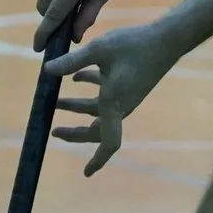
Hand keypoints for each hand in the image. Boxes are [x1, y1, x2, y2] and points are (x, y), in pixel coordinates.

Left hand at [44, 22, 184, 173]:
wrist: (166, 39)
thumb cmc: (135, 45)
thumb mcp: (99, 50)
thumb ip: (71, 62)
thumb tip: (46, 72)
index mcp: (114, 104)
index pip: (108, 142)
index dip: (98, 160)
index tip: (86, 173)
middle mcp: (120, 105)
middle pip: (96, 129)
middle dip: (75, 132)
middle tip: (54, 131)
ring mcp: (124, 95)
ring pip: (97, 110)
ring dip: (76, 107)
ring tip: (56, 101)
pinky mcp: (127, 83)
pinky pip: (104, 94)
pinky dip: (88, 89)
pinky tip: (75, 78)